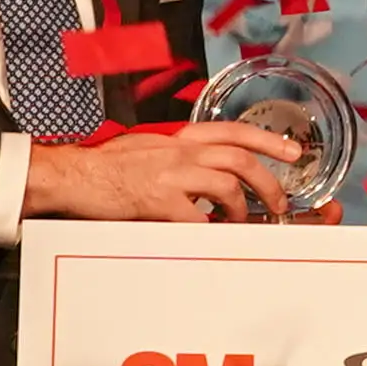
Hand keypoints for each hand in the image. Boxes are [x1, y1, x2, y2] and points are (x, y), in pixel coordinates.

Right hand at [28, 121, 295, 225]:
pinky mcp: (159, 199)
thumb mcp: (149, 148)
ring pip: (227, 185)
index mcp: (181, 137)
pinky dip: (210, 229)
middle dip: (268, 182)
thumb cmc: (106, 165)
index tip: (293, 152)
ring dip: (243, 208)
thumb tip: (202, 171)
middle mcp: (181, 150)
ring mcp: (171, 173)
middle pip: (241, 159)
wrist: (73, 175)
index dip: (268, 140)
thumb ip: (178, 155)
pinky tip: (208, 235)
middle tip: (279, 204)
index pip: (234, 130)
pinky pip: (197, 218)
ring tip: (243, 224)